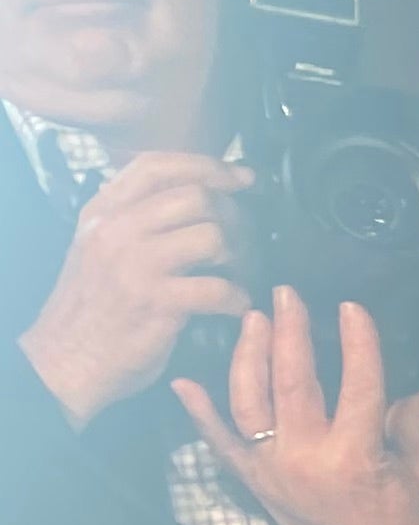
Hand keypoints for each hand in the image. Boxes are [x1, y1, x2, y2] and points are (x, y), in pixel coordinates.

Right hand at [14, 151, 248, 426]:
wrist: (66, 359)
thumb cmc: (93, 306)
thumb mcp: (98, 247)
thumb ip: (131, 217)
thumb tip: (188, 193)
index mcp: (101, 211)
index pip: (157, 165)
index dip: (208, 165)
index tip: (242, 177)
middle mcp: (115, 229)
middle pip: (195, 197)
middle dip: (233, 216)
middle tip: (246, 240)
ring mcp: (135, 264)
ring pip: (212, 236)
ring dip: (240, 256)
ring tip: (239, 274)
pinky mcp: (156, 302)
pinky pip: (219, 287)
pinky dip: (238, 297)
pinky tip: (235, 306)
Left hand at [174, 287, 418, 524]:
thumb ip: (417, 424)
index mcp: (354, 458)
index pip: (358, 384)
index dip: (357, 342)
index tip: (351, 308)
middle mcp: (305, 460)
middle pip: (292, 381)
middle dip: (289, 332)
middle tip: (287, 295)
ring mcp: (272, 471)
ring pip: (250, 401)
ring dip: (248, 356)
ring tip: (253, 320)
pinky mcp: (255, 482)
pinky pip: (221, 443)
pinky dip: (200, 413)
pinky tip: (186, 383)